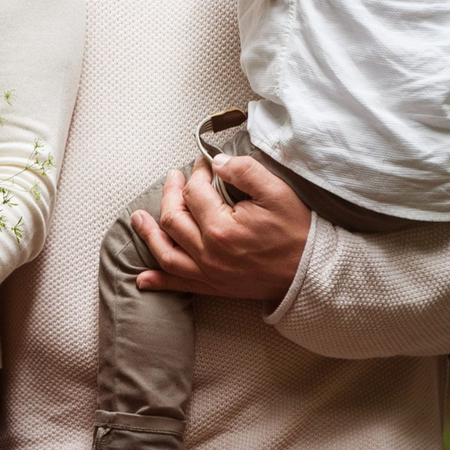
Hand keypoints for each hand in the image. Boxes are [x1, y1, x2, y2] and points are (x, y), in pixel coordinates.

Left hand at [131, 155, 310, 302]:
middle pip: (174, 219)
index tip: (203, 163)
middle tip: (173, 178)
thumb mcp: (277, 192)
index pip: (195, 193)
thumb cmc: (297, 231)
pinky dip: (159, 281)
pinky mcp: (216, 287)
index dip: (196, 173)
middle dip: (170, 194)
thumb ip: (244, 171)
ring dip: (149, 234)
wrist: (312, 272)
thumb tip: (216, 163)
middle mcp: (210, 253)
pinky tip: (142, 279)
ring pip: (167, 252)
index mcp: (222, 228)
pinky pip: (180, 284)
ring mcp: (210, 273)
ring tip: (137, 219)